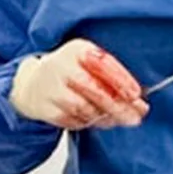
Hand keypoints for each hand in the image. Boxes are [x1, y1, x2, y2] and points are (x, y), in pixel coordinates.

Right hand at [9, 39, 148, 130]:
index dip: (122, 81)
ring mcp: (51, 88)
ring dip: (107, 117)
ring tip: (119, 119)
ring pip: (86, 108)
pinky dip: (90, 123)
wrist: (33, 83)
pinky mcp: (45, 108)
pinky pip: (74, 120)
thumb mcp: (92, 64)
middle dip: (119, 106)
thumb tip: (139, 103)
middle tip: (135, 116)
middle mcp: (61, 66)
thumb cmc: (72, 72)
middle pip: (95, 90)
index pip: (103, 64)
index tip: (136, 95)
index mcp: (78, 50)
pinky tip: (98, 120)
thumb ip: (115, 79)